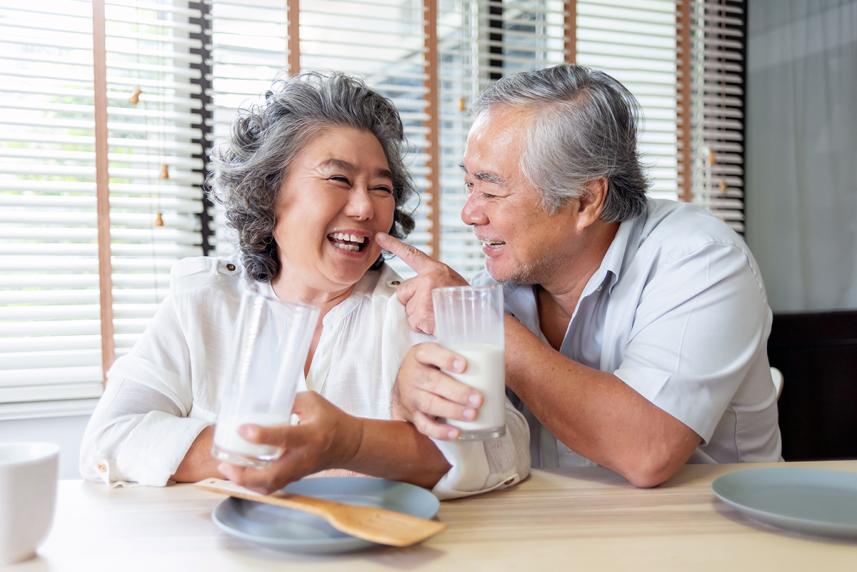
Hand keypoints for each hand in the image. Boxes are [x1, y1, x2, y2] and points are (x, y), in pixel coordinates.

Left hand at [217, 392, 361, 493]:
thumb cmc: (331, 419)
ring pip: (270, 486)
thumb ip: (288, 400)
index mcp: (310, 435)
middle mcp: (303, 457)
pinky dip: (253, 485)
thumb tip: (259, 401)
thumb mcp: (313, 401)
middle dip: (244, 474)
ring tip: (227, 470)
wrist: (349, 444)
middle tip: (225, 463)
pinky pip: (272, 488)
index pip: (285, 437)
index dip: (262, 435)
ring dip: (245, 482)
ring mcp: (299, 472)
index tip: (242, 429)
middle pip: (272, 475)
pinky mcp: (295, 478)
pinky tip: (239, 476)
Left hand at [375, 232, 467, 333]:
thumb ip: (431, 284)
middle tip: (434, 307)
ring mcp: (424, 296)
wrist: (480, 320)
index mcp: (436, 270)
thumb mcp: (451, 284)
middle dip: (413, 303)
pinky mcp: (423, 314)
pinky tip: (438, 323)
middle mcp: (428, 280)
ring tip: (440, 315)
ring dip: (420, 317)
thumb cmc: (467, 304)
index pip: (411, 255)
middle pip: (403, 292)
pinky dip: (424, 327)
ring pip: (408, 310)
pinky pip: (414, 323)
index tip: (379, 237)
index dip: (394, 245)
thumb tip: (415, 295)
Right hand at [392, 343, 483, 439]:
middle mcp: (412, 375)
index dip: (445, 359)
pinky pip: (425, 426)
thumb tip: (494, 352)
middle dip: (457, 392)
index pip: (429, 353)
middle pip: (432, 382)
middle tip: (478, 399)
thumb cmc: (429, 367)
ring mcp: (411, 397)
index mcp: (419, 355)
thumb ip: (456, 350)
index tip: (464, 365)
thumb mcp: (435, 353)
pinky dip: (441, 431)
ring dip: (453, 410)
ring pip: (429, 404)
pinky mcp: (412, 416)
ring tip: (472, 414)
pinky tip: (457, 432)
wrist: (403, 387)